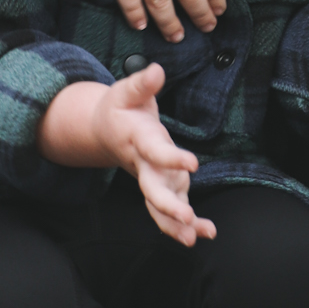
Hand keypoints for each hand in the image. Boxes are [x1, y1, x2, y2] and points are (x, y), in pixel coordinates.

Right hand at [38, 66, 214, 244]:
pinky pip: (170, 210)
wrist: (105, 130)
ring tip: (195, 237)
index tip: (193, 163)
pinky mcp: (162, 185)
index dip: (172, 158)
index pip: (156, 152)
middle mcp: (144, 165)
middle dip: (168, 205)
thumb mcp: (126, 90)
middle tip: (185, 217)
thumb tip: (157, 70)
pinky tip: (204, 233)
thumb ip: (142, 83)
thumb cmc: (120, 107)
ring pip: (160, 207)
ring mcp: (152, 178)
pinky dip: (185, 225)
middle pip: (152, 190)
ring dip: (175, 224)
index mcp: (138, 140)